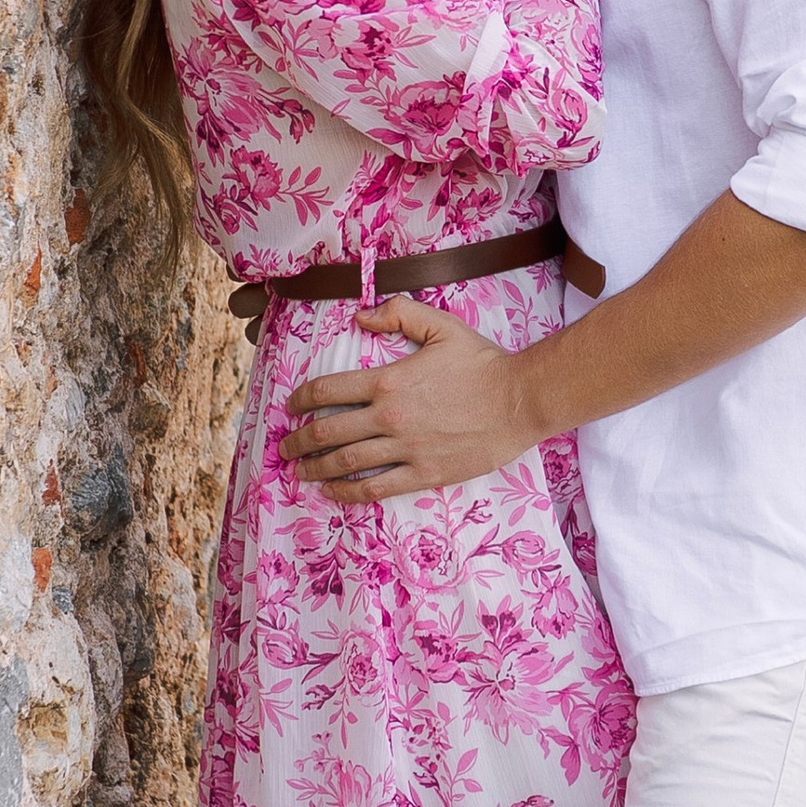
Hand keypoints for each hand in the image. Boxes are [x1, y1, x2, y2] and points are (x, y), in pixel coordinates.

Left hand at [284, 296, 535, 501]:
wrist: (521, 399)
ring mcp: (406, 448)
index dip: (300, 399)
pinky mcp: (425, 473)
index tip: (290, 407)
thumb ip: (398, 314)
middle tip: (285, 446)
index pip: (327, 390)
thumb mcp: (442, 325)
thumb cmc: (483, 362)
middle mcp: (390, 416)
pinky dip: (347, 492)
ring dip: (315, 468)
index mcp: (388, 380)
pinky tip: (332, 491)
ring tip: (299, 471)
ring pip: (346, 463)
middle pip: (328, 431)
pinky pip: (376, 488)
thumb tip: (359, 316)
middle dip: (298, 441)